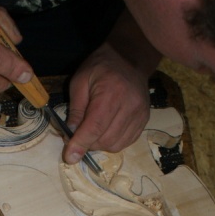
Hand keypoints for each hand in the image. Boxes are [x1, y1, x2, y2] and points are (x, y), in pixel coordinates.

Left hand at [63, 42, 151, 161]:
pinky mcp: (144, 120)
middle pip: (105, 140)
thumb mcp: (80, 81)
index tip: (70, 157)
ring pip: (115, 145)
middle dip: (89, 143)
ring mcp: (140, 114)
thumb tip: (70, 135)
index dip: (81, 144)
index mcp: (111, 93)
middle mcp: (129, 105)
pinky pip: (126, 142)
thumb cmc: (101, 68)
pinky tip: (106, 130)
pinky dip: (112, 142)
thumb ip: (75, 109)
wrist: (129, 58)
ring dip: (100, 144)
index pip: (95, 127)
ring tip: (94, 130)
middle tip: (80, 134)